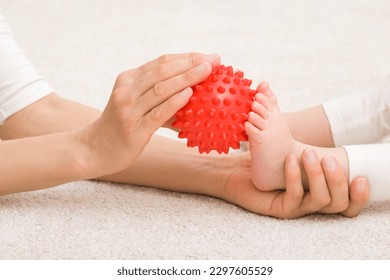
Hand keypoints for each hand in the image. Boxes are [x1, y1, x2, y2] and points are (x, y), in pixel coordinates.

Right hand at [81, 53, 219, 176]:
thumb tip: (195, 97)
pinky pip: (156, 113)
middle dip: (190, 62)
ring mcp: (128, 109)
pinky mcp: (133, 129)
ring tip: (207, 71)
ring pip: (160, 88)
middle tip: (213, 60)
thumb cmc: (122, 127)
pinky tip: (189, 95)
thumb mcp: (135, 105)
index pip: (161, 62)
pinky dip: (174, 102)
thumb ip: (160, 98)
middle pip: (162, 71)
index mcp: (128, 79)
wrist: (94, 150)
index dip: (186, 57)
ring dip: (186, 77)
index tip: (208, 55)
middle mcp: (126, 90)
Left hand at [221, 151, 368, 218]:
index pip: (348, 202)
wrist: (236, 172)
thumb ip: (313, 148)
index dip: (360, 195)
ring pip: (321, 201)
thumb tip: (329, 128)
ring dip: (318, 177)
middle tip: (327, 158)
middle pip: (339, 203)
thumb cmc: (265, 161)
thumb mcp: (293, 152)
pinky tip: (290, 160)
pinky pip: (295, 198)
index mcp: (319, 192)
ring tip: (307, 155)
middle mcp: (311, 203)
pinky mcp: (281, 209)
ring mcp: (297, 208)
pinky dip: (295, 177)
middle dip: (338, 180)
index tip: (362, 177)